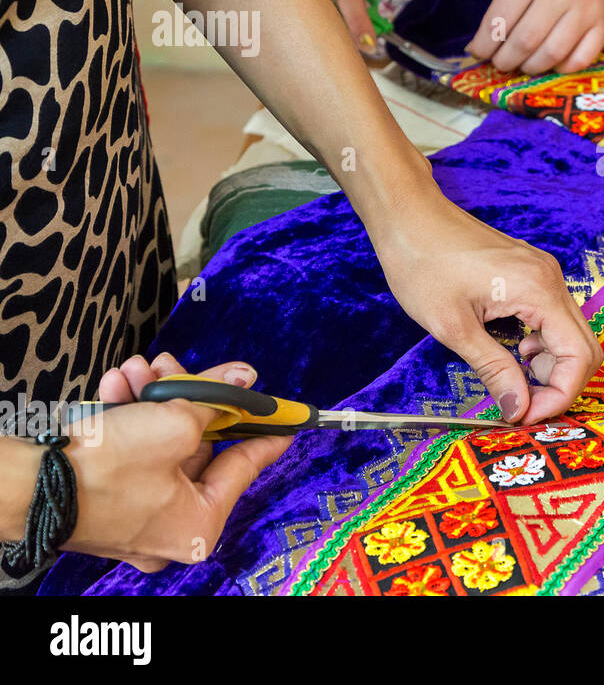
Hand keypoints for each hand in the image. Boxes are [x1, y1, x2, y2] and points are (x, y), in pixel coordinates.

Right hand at [63, 353, 289, 571]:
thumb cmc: (106, 469)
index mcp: (199, 524)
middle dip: (189, 398)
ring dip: (152, 399)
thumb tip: (243, 379)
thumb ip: (214, 399)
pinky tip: (118, 384)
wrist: (26, 484)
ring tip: (141, 369)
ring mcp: (135, 515)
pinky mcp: (105, 499)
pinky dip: (126, 416)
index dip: (265, 430)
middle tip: (188, 368)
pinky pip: (130, 452)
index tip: (285, 416)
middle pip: (199, 447)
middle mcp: (169, 527)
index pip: (245, 466)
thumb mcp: (175, 424)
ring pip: (160, 443)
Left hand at [370, 189, 603, 425]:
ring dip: (550, 366)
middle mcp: (552, 279)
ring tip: (512, 378)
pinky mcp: (532, 274)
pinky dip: (542, 344)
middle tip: (522, 405)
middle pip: (585, 346)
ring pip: (572, 334)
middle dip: (559, 384)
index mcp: (539, 290)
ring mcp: (544, 274)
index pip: (579, 355)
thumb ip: (493, 369)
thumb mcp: (454, 326)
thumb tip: (517, 409)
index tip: (525, 415)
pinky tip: (512, 351)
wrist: (408, 214)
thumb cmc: (423, 262)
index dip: (559, 394)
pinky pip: (554, 318)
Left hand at [465, 0, 603, 74]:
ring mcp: (586, 10)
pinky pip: (580, 60)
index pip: (500, 18)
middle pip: (525, 41)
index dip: (484, 44)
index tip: (477, 52)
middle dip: (504, 60)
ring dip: (530, 67)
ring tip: (523, 64)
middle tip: (499, 63)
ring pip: (551, 55)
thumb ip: (509, 0)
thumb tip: (487, 42)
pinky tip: (551, 62)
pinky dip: (560, 68)